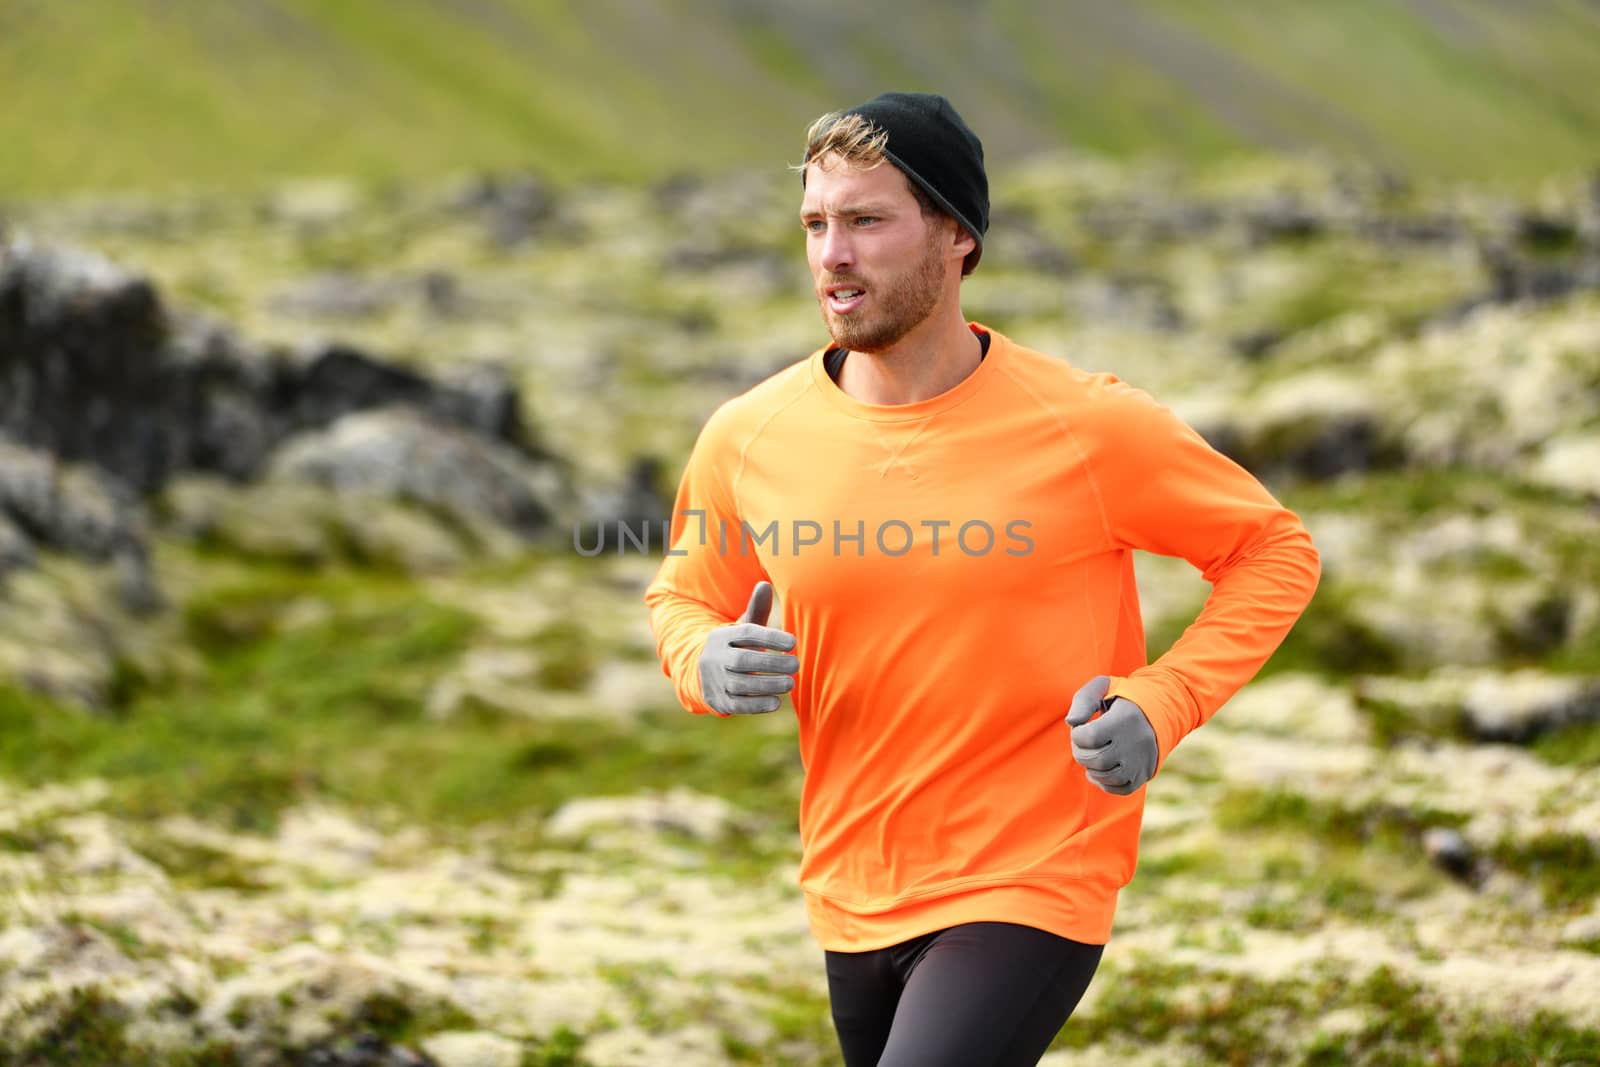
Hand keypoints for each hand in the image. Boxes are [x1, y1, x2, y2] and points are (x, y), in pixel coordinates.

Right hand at [697, 582, 799, 714]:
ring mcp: (715, 680)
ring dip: (768, 684)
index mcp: (721, 636)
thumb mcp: (742, 629)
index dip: (770, 637)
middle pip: (743, 660)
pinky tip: (776, 702)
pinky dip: (757, 705)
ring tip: (790, 683)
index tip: (794, 641)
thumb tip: (765, 585)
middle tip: (796, 665)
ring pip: (740, 683)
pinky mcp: (719, 701)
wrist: (704, 674)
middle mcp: (715, 657)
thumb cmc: (735, 647)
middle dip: (771, 662)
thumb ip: (756, 610)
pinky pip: (738, 704)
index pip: (746, 633)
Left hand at [1065, 675, 1157, 794]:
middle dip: (1081, 752)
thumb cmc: (1122, 698)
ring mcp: (1140, 762)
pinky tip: (1102, 767)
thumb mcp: (1102, 687)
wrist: (1158, 710)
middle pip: (1094, 760)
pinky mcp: (1143, 775)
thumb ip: (1083, 700)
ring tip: (1093, 753)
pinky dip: (1104, 781)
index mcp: (1125, 719)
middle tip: (1084, 743)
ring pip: (1104, 777)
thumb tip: (1071, 722)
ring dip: (1091, 767)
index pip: (1089, 737)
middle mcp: (1135, 744)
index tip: (1082, 727)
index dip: (1077, 734)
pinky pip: (1117, 788)